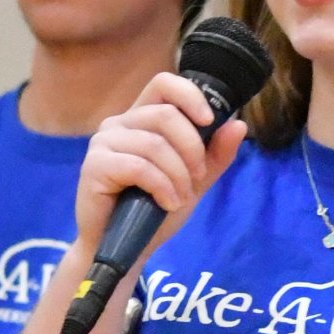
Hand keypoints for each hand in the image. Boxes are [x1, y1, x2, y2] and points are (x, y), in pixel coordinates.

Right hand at [76, 70, 244, 257]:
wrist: (126, 250)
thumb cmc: (154, 213)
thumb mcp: (193, 182)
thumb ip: (215, 155)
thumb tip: (238, 124)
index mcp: (140, 119)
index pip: (164, 83)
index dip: (190, 96)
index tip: (208, 122)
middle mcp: (118, 124)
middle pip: (166, 115)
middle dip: (192, 149)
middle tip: (197, 178)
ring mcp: (103, 143)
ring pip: (155, 144)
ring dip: (178, 175)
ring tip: (179, 198)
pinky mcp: (95, 166)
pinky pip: (140, 166)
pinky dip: (162, 187)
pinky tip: (165, 203)